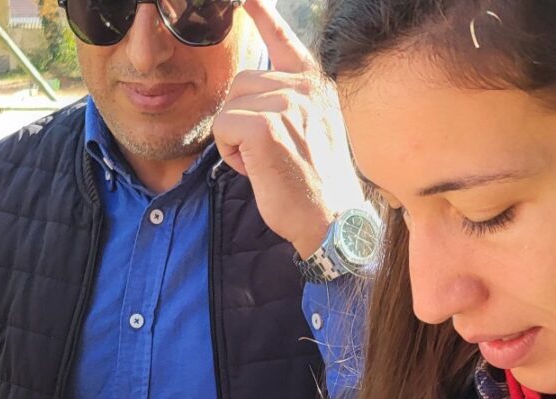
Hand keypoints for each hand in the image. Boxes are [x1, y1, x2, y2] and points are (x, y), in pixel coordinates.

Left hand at [212, 0, 366, 258]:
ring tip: (264, 161)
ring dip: (235, 138)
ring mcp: (286, 104)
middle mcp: (304, 88)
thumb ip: (288, 104)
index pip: (284, 41)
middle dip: (241, 120)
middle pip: (241, 82)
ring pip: (229, 106)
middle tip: (266, 153)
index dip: (264, 16)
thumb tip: (249, 95)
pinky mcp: (266, 127)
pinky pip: (223, 126)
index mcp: (316, 85)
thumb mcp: (310, 131)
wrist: (331, 220)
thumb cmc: (316, 184)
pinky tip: (254, 168)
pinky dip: (229, 152)